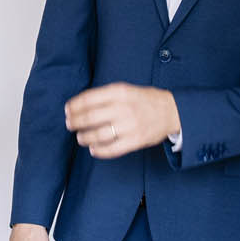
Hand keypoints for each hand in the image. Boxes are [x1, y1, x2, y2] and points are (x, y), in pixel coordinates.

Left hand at [63, 84, 179, 158]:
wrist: (171, 111)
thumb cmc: (144, 100)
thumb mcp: (126, 89)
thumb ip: (105, 96)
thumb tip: (79, 105)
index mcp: (119, 92)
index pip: (88, 99)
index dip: (74, 106)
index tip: (68, 110)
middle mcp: (123, 108)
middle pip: (89, 117)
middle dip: (74, 122)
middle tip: (70, 125)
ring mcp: (130, 126)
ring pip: (98, 135)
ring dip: (84, 138)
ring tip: (80, 138)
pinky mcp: (136, 141)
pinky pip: (112, 149)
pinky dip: (99, 151)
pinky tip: (93, 149)